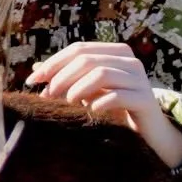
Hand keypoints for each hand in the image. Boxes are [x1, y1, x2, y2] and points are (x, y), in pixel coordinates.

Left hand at [26, 41, 181, 167]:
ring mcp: (140, 78)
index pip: (79, 49)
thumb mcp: (88, 90)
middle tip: (49, 94)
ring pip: (102, 73)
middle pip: (88, 59)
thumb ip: (66, 77)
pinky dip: (99, 102)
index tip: (33, 80)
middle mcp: (130, 60)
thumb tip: (36, 69)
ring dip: (78, 88)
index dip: (53, 62)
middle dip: (63, 76)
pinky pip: (118, 95)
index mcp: (116, 52)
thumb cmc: (115, 107)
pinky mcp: (146, 99)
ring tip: (68, 102)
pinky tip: (90, 111)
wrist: (148, 132)